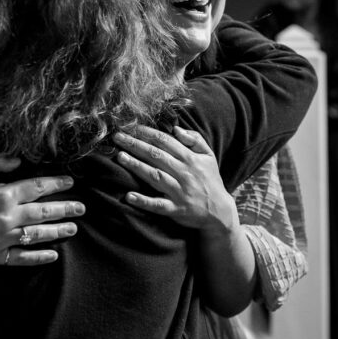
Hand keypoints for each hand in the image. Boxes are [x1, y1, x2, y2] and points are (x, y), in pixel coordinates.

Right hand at [0, 153, 82, 265]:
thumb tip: (19, 159)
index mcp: (3, 195)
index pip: (38, 188)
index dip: (57, 184)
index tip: (70, 183)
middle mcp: (7, 217)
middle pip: (45, 212)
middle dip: (66, 209)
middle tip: (81, 208)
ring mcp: (3, 238)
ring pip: (38, 235)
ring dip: (58, 231)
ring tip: (73, 229)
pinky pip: (23, 258)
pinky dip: (39, 257)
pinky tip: (53, 254)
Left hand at [113, 125, 237, 234]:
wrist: (220, 211)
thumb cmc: (211, 181)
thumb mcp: (209, 156)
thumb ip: (195, 139)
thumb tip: (176, 129)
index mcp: (191, 159)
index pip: (165, 142)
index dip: (147, 133)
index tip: (131, 127)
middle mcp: (184, 173)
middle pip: (156, 156)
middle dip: (135, 145)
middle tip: (117, 137)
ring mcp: (179, 192)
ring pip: (155, 176)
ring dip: (137, 166)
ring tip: (120, 157)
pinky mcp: (176, 209)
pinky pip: (158, 205)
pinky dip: (144, 201)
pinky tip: (129, 196)